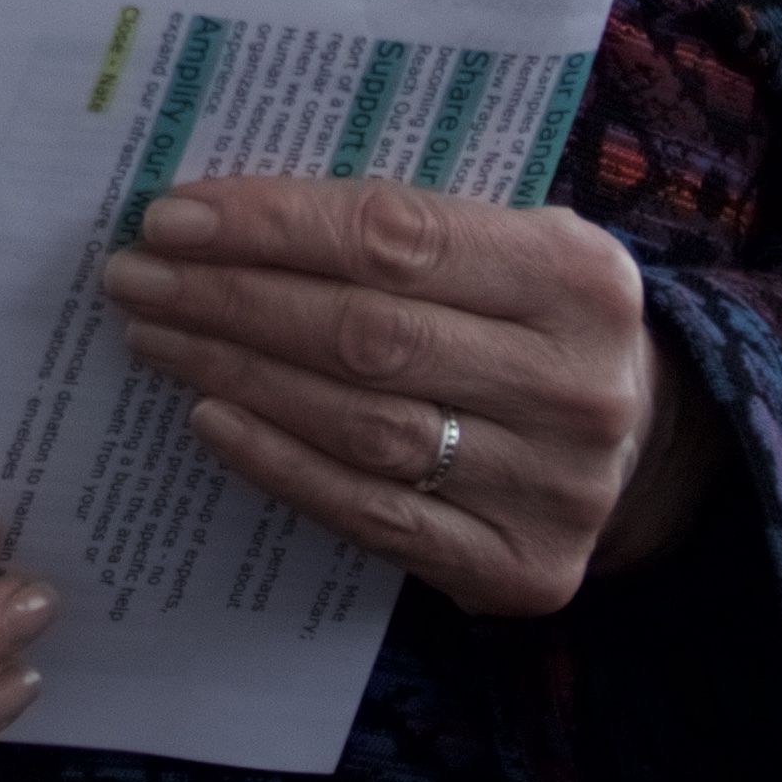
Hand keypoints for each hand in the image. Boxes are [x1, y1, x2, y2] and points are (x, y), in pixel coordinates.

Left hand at [94, 174, 706, 615]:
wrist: (645, 446)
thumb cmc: (534, 319)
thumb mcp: (509, 244)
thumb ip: (403, 226)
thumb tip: (224, 211)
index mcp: (576, 275)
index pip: (394, 236)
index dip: (272, 225)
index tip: (171, 215)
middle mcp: (575, 384)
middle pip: (366, 333)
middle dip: (231, 299)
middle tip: (136, 277)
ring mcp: (553, 487)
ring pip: (359, 424)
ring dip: (237, 374)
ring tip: (155, 337)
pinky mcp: (518, 570)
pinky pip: (370, 513)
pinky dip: (278, 462)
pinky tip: (209, 417)